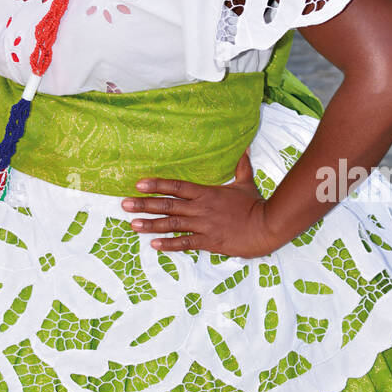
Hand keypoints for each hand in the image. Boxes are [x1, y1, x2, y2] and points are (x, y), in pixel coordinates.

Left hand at [121, 151, 280, 258]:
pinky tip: (154, 245)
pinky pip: (186, 243)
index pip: (177, 186)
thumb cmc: (255, 204)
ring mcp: (204, 225)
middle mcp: (201, 208)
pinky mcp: (210, 242)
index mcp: (206, 192)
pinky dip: (170, 244)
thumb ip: (241, 165)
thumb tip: (244, 147)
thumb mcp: (246, 182)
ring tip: (132, 224)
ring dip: (151, 224)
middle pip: (168, 204)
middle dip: (144, 204)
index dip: (157, 184)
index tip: (138, 184)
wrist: (268, 226)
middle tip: (124, 204)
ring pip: (172, 224)